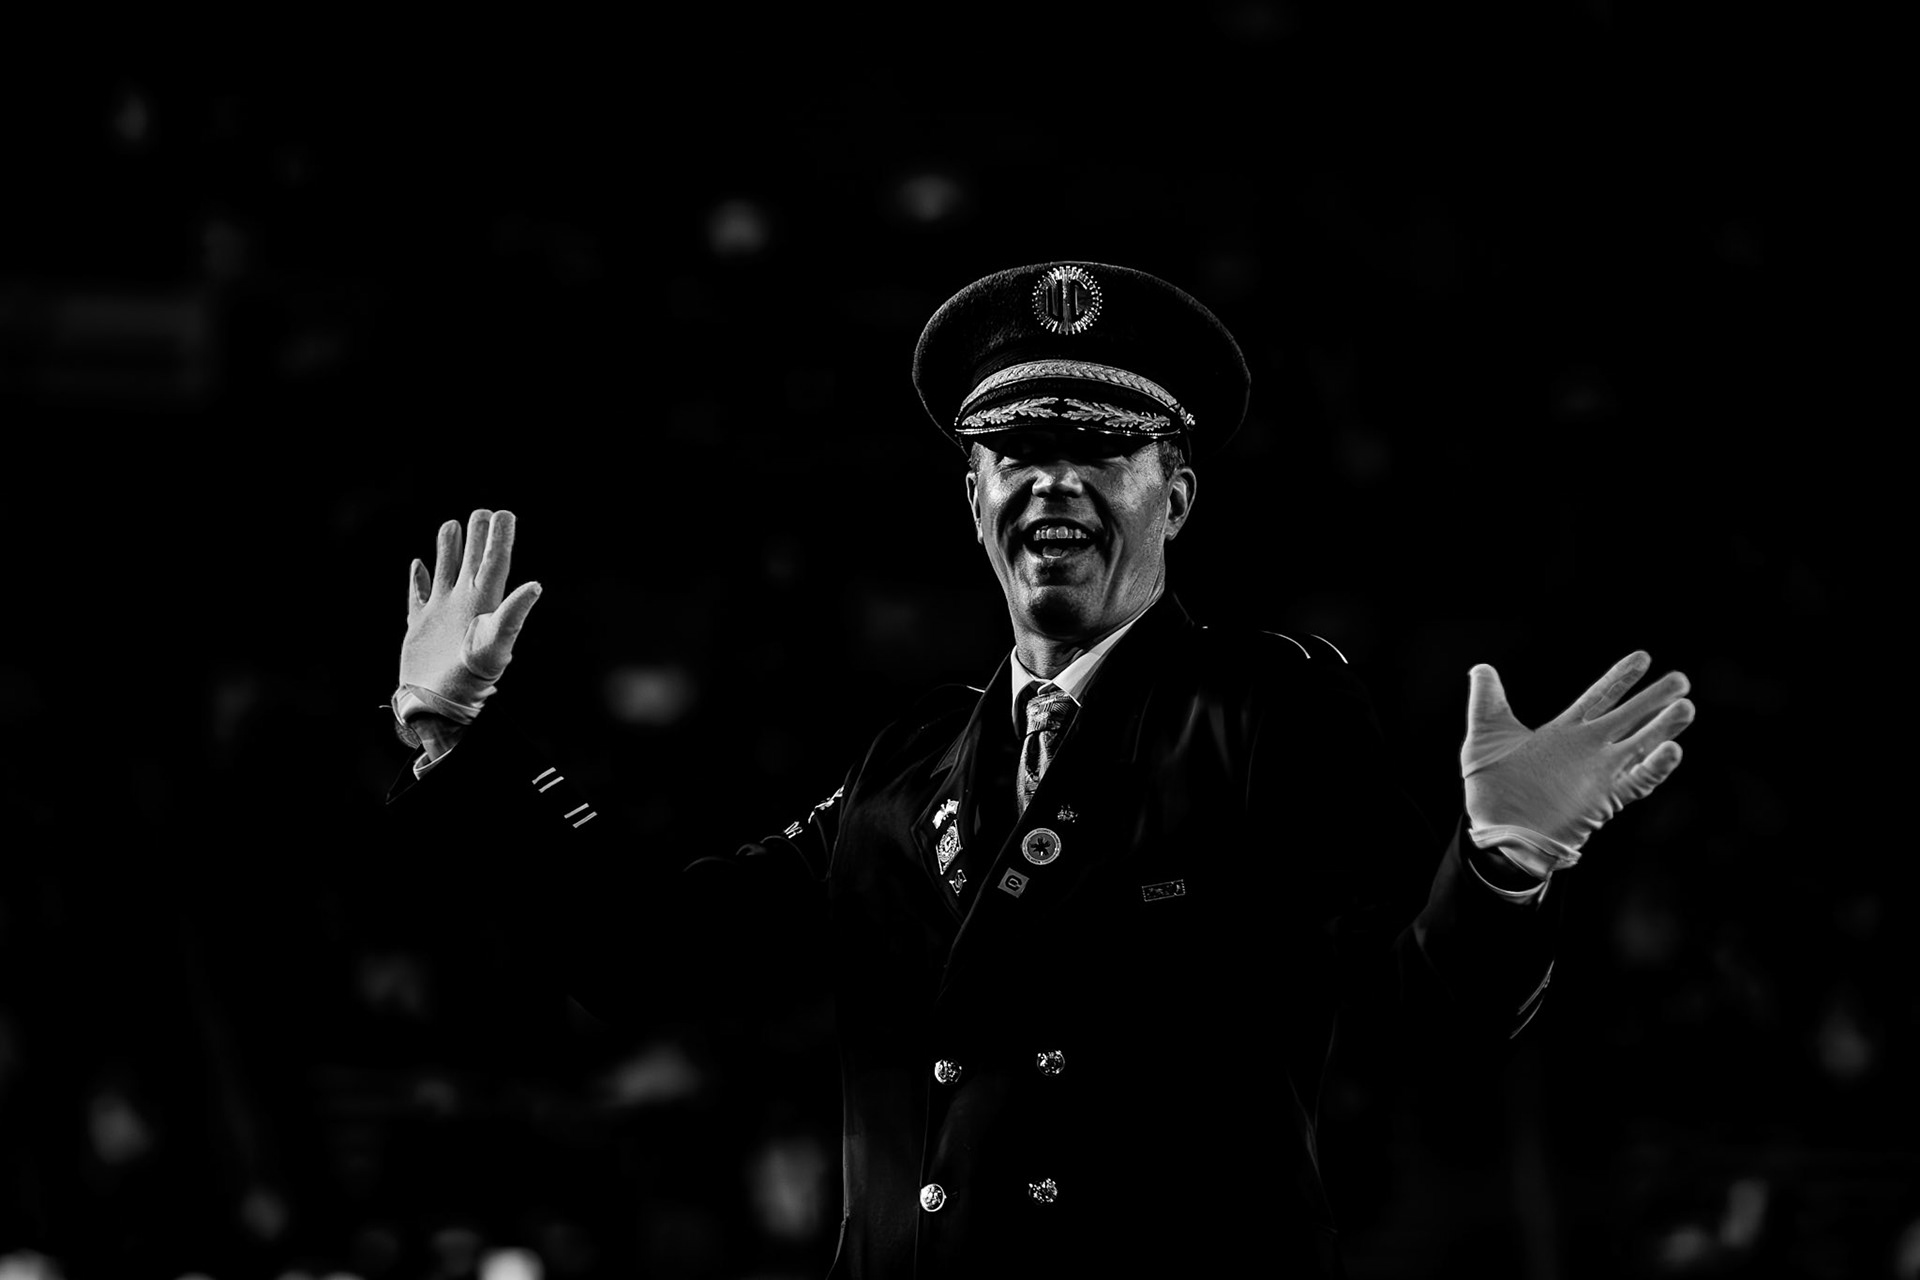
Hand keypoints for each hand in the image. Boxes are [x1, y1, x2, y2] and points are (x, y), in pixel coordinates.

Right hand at [398, 509, 541, 716]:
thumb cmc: (470, 678)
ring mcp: (442, 614)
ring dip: (448, 549)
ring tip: (452, 524)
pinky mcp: (421, 627)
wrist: (439, 704)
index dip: (500, 538)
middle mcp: (464, 604)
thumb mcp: (495, 644)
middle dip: (477, 537)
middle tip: (483, 512)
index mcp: (482, 603)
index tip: (505, 514)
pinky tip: (418, 565)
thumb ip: (513, 614)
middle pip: (471, 562)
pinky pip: (418, 597)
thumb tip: (537, 585)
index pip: (494, 563)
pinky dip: (417, 581)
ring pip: (445, 572)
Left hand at [1462, 651, 1693, 858]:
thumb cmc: (1491, 789)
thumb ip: (1488, 701)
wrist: (1495, 830)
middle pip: (1629, 716)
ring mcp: (1599, 773)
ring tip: (1686, 707)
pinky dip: (1656, 767)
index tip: (1643, 657)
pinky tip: (1672, 749)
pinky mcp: (1604, 800)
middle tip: (1681, 679)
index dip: (1621, 678)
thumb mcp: (1485, 737)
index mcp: (1565, 731)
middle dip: (1654, 698)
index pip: (1600, 697)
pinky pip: (1637, 781)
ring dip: (1663, 727)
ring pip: (1640, 745)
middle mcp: (1588, 749)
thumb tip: (1482, 668)